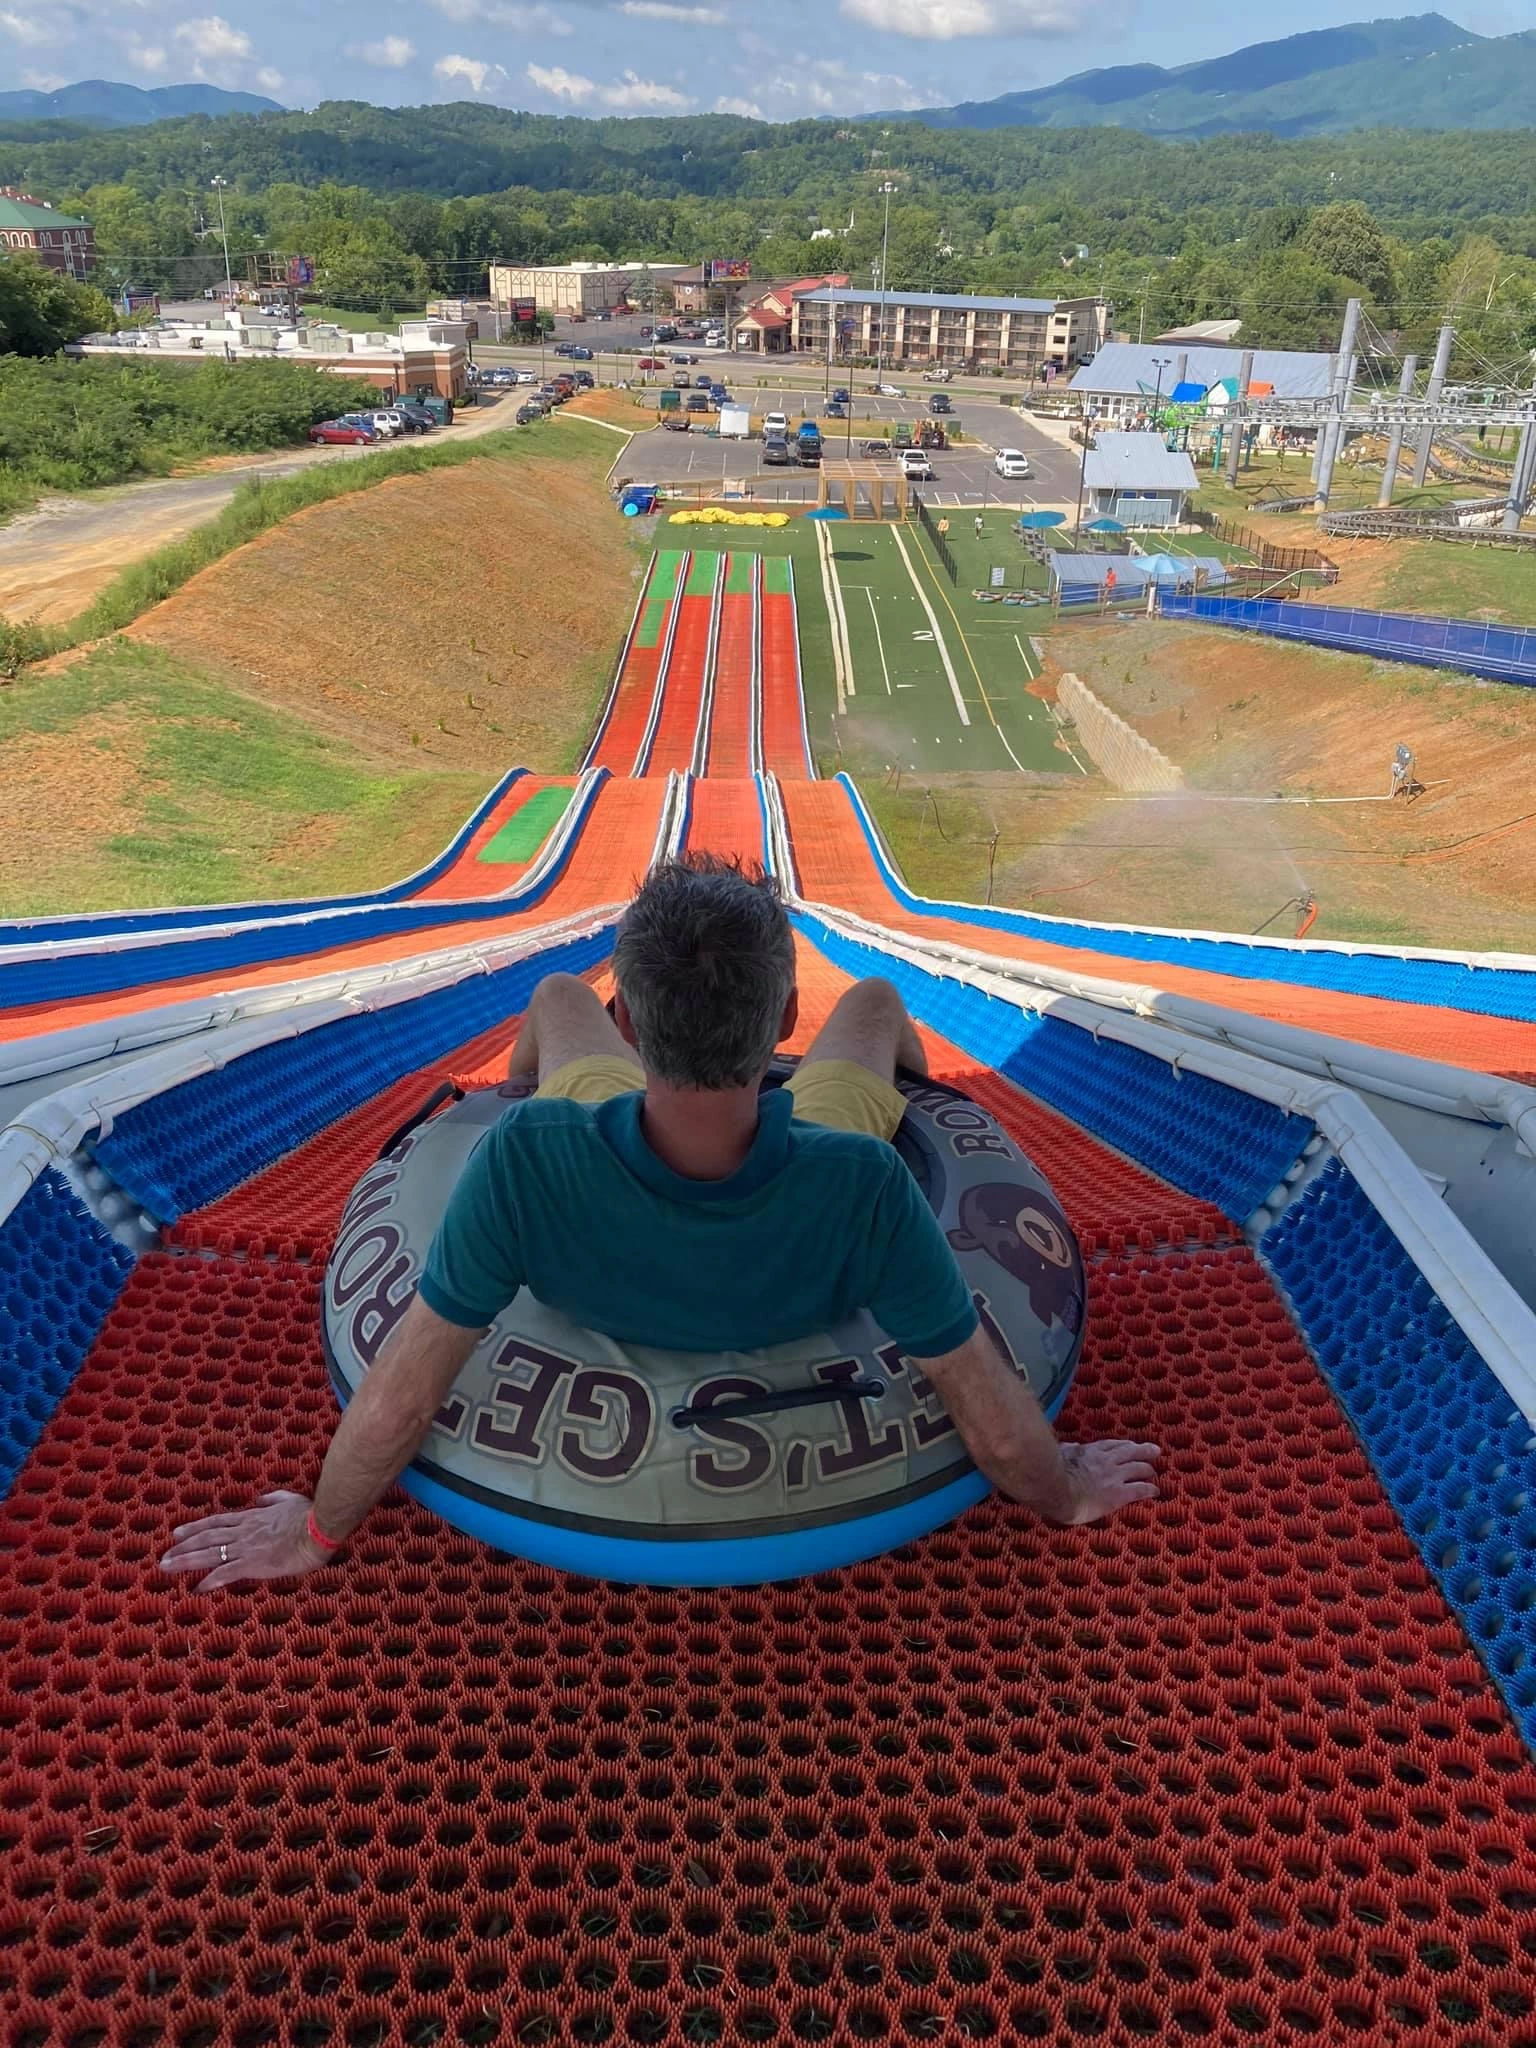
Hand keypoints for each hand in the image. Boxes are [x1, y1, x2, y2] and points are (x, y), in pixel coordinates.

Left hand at [159, 1490, 333, 1592]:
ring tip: (166, 1568)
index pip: (216, 1523)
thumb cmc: (309, 1515)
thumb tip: (261, 1499)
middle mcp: (243, 1532)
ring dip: (185, 1561)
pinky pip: (227, 1573)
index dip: (195, 1529)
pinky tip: (197, 1588)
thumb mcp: (289, 1500)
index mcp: (251, 1518)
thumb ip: (272, 1499)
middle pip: (206, 1538)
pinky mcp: (253, 1563)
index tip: (178, 1534)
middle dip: (182, 1547)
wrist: (318, 1529)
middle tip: (163, 1557)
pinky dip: (210, 1580)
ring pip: (209, 1554)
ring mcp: (246, 1548)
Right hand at [1050, 1441, 1161, 1524]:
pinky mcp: (1118, 1494)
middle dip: (1144, 1451)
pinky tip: (1156, 1491)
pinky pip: (1139, 1489)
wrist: (1057, 1489)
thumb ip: (1067, 1450)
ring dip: (1148, 1469)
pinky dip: (1149, 1489)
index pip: (1113, 1445)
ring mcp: (1114, 1477)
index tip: (1131, 1445)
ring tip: (1153, 1472)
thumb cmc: (1053, 1473)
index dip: (1125, 1445)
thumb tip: (1070, 1446)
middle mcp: (1106, 1461)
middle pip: (1131, 1452)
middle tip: (1155, 1450)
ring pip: (1138, 1468)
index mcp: (1091, 1451)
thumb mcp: (1060, 1454)